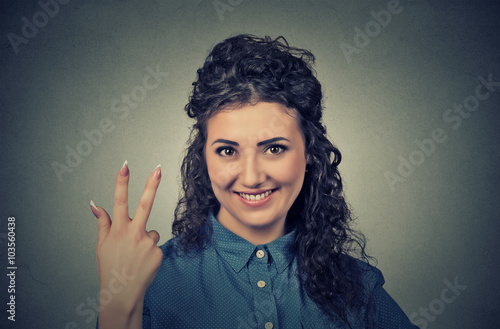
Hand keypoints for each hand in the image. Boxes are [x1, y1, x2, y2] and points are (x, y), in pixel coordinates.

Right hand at [91, 161, 162, 326]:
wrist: (122, 293)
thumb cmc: (110, 268)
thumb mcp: (102, 245)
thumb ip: (102, 223)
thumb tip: (95, 204)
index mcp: (118, 230)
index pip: (119, 201)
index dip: (122, 182)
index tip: (125, 166)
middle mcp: (133, 233)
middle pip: (145, 204)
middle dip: (151, 185)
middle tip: (158, 169)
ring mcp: (147, 243)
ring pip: (150, 231)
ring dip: (144, 239)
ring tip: (135, 256)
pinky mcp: (158, 252)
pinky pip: (155, 244)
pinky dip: (150, 251)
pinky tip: (142, 262)